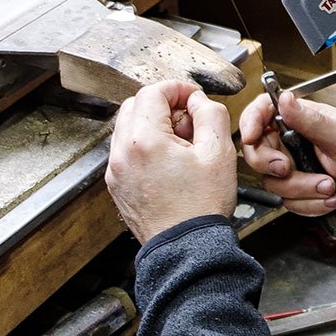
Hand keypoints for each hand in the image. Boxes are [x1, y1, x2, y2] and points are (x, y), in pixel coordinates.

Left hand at [107, 80, 237, 244]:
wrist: (185, 247)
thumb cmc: (201, 206)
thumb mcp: (219, 152)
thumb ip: (211, 114)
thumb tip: (199, 101)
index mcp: (144, 140)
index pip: (153, 92)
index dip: (177, 88)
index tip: (194, 97)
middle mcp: (122, 153)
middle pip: (135, 106)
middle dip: (163, 104)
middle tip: (189, 117)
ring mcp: (116, 171)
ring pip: (128, 128)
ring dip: (153, 124)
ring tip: (182, 142)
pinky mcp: (118, 185)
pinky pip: (127, 151)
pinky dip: (145, 145)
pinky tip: (170, 160)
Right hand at [238, 91, 335, 225]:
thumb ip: (313, 122)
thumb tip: (285, 99)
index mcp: (304, 120)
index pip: (265, 111)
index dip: (251, 121)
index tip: (251, 136)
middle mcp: (294, 143)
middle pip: (258, 152)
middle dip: (272, 165)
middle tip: (288, 169)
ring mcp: (295, 169)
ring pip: (274, 183)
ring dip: (303, 189)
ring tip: (331, 186)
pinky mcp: (299, 193)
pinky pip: (289, 203)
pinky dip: (311, 204)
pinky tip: (332, 198)